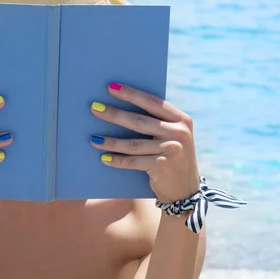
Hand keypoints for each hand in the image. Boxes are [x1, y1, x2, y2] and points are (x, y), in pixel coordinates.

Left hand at [90, 82, 199, 203]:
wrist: (186, 192)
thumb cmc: (172, 159)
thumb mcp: (173, 137)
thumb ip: (158, 123)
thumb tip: (122, 107)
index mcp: (181, 120)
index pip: (152, 102)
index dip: (131, 94)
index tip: (110, 87)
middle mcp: (179, 132)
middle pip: (139, 121)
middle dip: (114, 114)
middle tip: (94, 108)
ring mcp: (172, 149)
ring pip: (132, 143)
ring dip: (110, 141)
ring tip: (93, 139)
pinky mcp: (162, 166)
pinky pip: (133, 161)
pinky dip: (117, 160)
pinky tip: (103, 158)